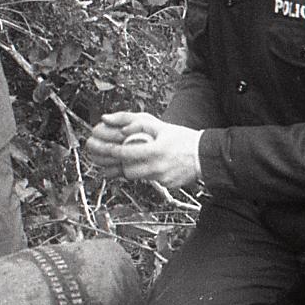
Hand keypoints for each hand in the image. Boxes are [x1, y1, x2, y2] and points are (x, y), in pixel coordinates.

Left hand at [84, 111, 202, 187]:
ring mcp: (162, 178)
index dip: (109, 151)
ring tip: (126, 161)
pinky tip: (146, 166)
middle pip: (127, 170)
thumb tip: (110, 119)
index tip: (99, 147)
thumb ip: (133, 121)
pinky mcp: (166, 185)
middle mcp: (158, 167)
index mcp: (155, 150)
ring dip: (129, 169)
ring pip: (136, 177)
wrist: (204, 155)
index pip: (124, 153)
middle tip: (107, 157)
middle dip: (117, 164)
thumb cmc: (183, 138)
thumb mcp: (159, 125)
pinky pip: (148, 181)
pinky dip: (144, 173)